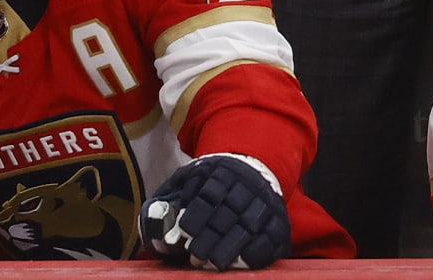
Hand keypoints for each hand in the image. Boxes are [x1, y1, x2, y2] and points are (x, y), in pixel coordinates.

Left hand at [142, 154, 290, 270]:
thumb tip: (153, 218)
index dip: (197, 215)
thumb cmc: (214, 181)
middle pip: (228, 214)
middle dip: (210, 238)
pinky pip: (272, 238)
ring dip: (230, 248)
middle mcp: (248, 187)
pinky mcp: (279, 220)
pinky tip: (241, 262)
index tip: (185, 232)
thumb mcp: (191, 177)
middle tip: (195, 256)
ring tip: (212, 264)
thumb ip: (173, 196)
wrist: (254, 169)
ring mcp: (266, 204)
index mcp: (222, 172)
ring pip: (250, 227)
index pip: (210, 194)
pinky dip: (257, 252)